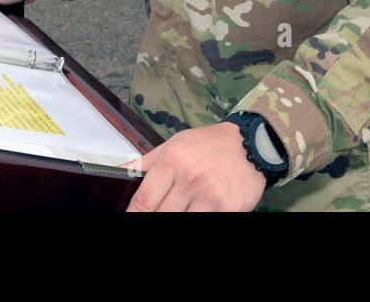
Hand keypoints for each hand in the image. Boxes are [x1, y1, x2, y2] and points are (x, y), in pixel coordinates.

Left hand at [124, 122, 266, 211]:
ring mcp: (210, 196)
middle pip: (160, 217)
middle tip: (166, 208)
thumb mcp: (173, 145)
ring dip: (181, 217)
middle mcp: (190, 178)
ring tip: (185, 208)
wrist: (250, 145)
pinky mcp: (228, 209)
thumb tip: (118, 173)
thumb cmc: (208, 145)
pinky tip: (202, 209)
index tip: (132, 218)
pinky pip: (205, 224)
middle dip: (158, 217)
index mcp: (172, 161)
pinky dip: (201, 218)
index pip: (143, 202)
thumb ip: (143, 163)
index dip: (134, 215)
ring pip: (181, 222)